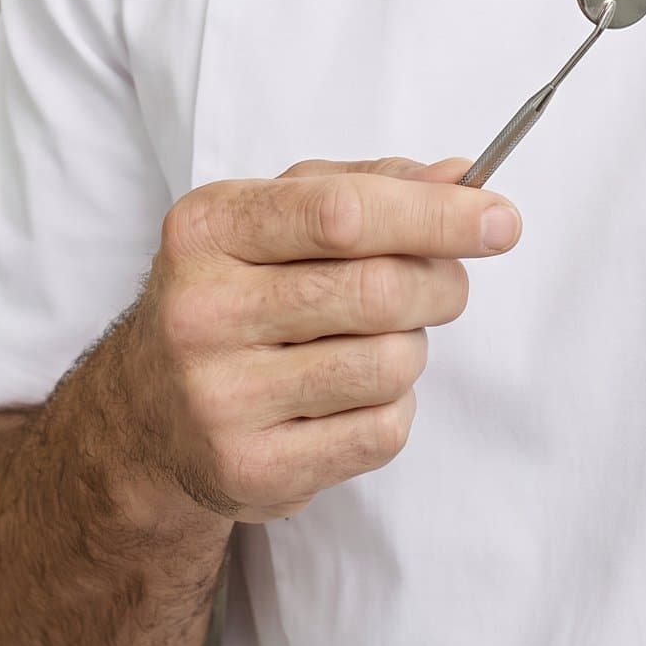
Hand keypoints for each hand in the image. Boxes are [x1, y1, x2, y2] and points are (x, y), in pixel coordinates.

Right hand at [120, 155, 520, 523]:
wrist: (145, 414)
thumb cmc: (233, 292)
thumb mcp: (275, 216)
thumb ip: (368, 186)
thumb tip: (462, 177)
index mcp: (210, 227)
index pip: (342, 213)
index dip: (436, 215)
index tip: (501, 219)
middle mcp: (204, 311)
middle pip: (379, 290)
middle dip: (441, 283)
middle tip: (445, 284)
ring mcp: (222, 397)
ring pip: (390, 364)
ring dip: (414, 348)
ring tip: (380, 341)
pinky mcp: (252, 468)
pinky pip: (381, 431)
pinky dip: (394, 406)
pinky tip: (353, 394)